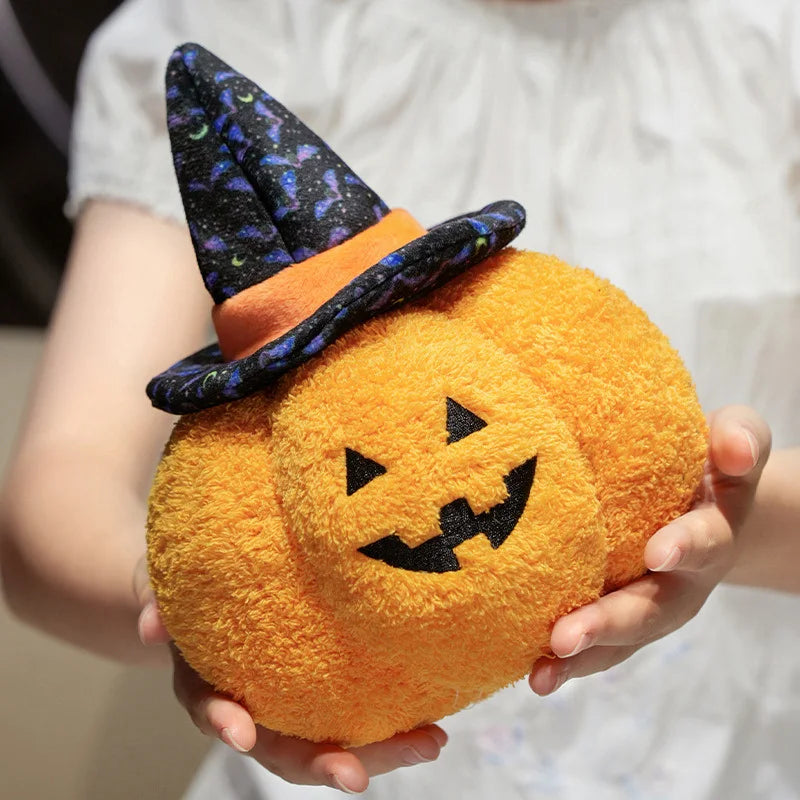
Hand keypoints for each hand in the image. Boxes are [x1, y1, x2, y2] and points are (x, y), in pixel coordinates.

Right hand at [134, 557, 447, 793]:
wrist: (218, 588)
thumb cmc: (194, 590)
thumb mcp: (169, 588)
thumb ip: (158, 602)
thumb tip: (150, 624)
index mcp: (211, 684)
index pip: (213, 711)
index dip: (225, 724)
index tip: (243, 735)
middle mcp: (255, 705)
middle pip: (285, 747)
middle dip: (322, 765)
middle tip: (356, 778)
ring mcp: (294, 702)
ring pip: (332, 738)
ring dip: (380, 751)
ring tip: (429, 742)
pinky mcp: (327, 688)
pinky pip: (359, 709)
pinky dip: (394, 721)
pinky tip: (435, 718)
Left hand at [528, 405, 771, 695]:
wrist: (707, 500)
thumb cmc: (711, 462)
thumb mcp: (733, 440)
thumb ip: (741, 439)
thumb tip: (737, 450)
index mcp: (710, 533)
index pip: (703, 540)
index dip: (684, 545)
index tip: (658, 552)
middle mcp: (682, 580)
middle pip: (650, 609)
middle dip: (609, 623)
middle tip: (566, 637)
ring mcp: (649, 601)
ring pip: (620, 637)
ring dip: (582, 656)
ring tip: (542, 674)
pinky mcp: (616, 609)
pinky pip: (597, 642)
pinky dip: (566, 660)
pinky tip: (532, 672)